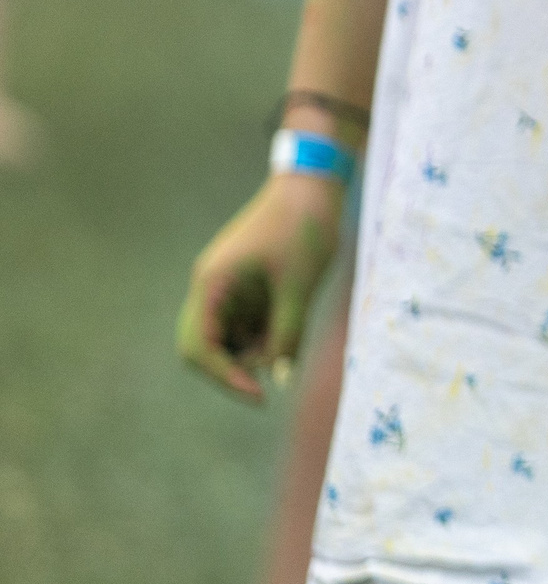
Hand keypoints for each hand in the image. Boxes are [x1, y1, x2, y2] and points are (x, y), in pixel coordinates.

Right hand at [175, 172, 345, 403]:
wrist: (313, 188)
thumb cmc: (304, 229)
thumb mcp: (300, 286)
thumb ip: (288, 333)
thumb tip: (280, 378)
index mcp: (212, 284)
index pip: (198, 345)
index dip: (224, 376)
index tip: (259, 394)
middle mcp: (212, 290)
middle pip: (205, 347)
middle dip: (236, 368)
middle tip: (275, 378)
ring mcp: (228, 290)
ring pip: (229, 340)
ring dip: (255, 354)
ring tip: (291, 342)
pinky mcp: (247, 290)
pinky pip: (248, 327)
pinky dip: (266, 339)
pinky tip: (291, 334)